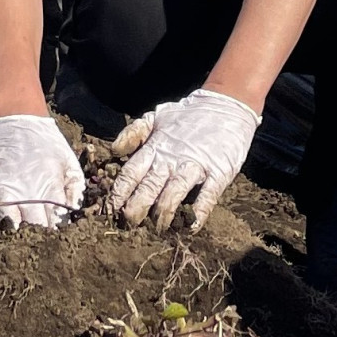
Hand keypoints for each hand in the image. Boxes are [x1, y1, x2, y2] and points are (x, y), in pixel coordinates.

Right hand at [0, 112, 86, 229]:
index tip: (52, 228)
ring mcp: (3, 189)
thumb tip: (72, 214)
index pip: (54, 222)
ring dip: (12, 227)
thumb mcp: (69, 162)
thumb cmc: (47, 145)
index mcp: (49, 189)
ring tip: (16, 226)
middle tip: (35, 231)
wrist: (17, 121)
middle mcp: (25, 193)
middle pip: (31, 227)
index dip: (54, 228)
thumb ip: (74, 189)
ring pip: (7, 223)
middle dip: (35, 233)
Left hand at [107, 88, 259, 230]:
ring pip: (173, 195)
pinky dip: (198, 213)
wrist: (226, 106)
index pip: (130, 174)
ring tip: (156, 230)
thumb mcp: (156, 117)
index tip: (110, 210)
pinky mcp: (218, 172)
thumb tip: (114, 150)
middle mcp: (171, 160)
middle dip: (135, 209)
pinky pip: (207, 197)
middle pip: (148, 188)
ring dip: (162, 216)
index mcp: (154, 149)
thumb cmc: (188, 116)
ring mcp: (195, 166)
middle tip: (127, 226)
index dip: (119, 194)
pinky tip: (190, 226)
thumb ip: (133, 133)